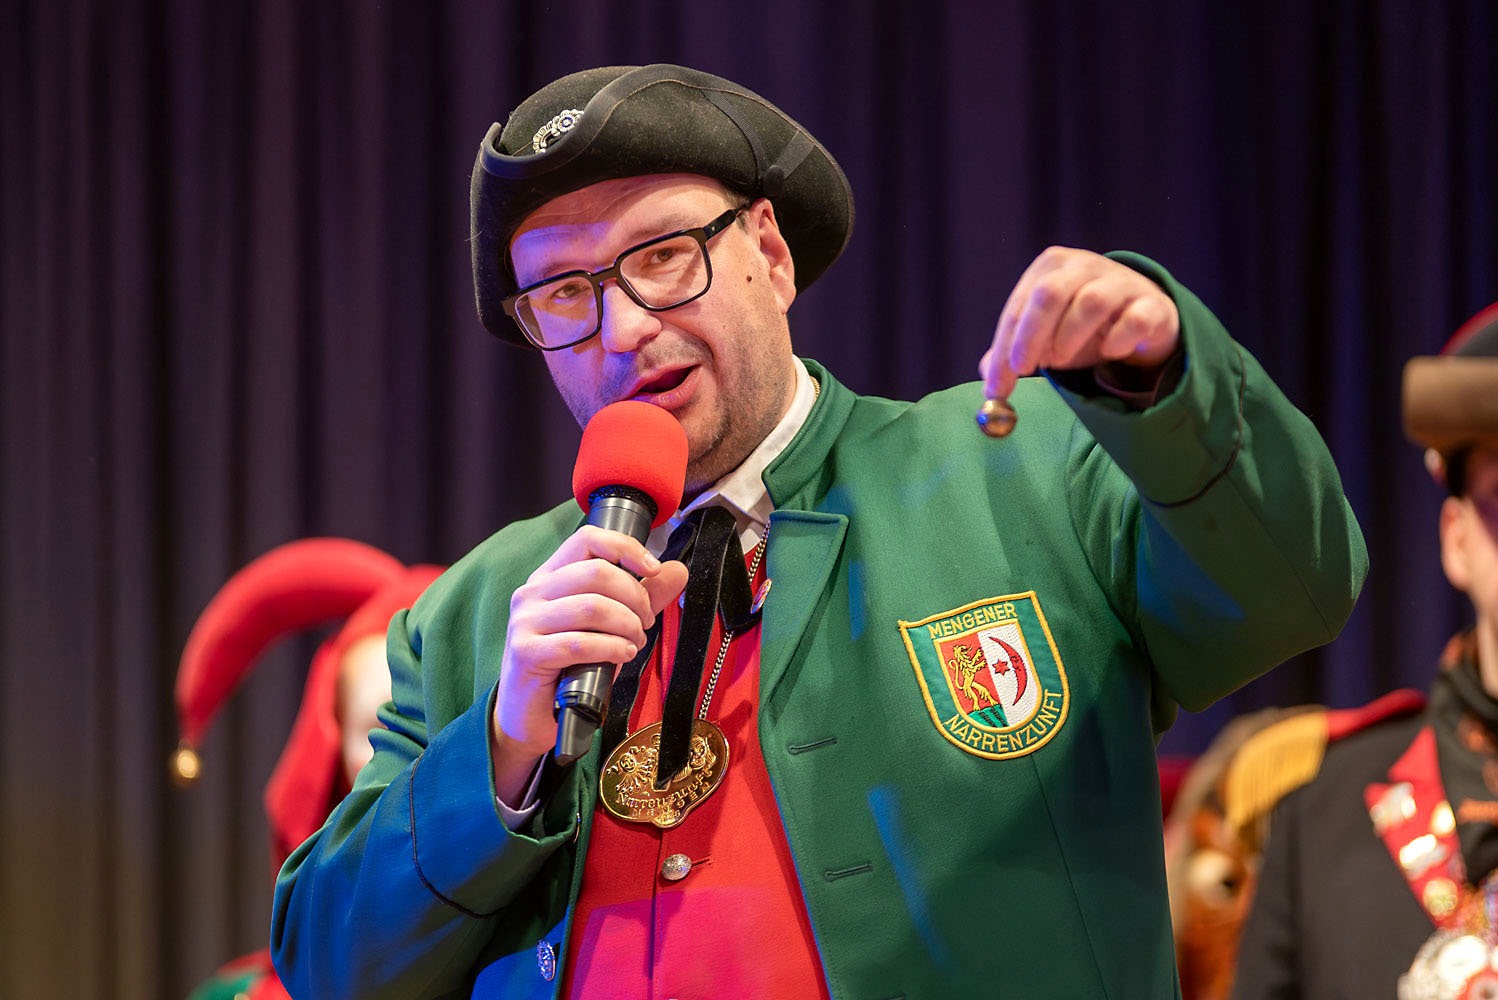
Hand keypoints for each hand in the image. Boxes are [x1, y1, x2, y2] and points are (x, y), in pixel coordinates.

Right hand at [489, 526, 687, 801]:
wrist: (531, 715)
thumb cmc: (571, 667)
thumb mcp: (611, 626)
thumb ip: (642, 597)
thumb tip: (678, 570)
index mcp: (549, 576)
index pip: (587, 539)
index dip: (625, 547)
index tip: (653, 569)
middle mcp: (532, 592)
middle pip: (597, 572)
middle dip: (635, 597)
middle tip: (645, 623)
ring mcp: (525, 621)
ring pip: (591, 606)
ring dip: (627, 625)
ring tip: (635, 643)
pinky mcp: (525, 652)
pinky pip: (579, 642)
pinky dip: (611, 648)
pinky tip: (623, 655)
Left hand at [979, 247, 1179, 401]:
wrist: (1143, 315)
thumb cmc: (1083, 325)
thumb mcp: (1045, 333)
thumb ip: (1014, 351)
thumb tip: (987, 377)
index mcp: (1051, 267)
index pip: (1020, 307)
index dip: (1005, 347)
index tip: (997, 385)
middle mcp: (1085, 266)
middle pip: (1050, 294)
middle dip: (1030, 336)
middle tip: (1024, 370)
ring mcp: (1121, 282)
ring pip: (1091, 302)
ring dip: (1070, 337)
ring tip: (1060, 360)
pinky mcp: (1151, 304)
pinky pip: (1134, 319)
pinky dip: (1118, 340)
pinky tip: (1108, 352)